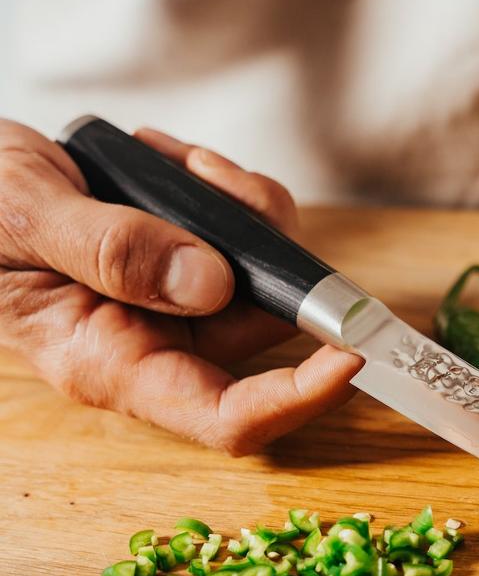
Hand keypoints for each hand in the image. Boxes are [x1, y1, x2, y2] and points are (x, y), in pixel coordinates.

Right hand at [0, 120, 362, 452]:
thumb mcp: (26, 217)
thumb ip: (112, 251)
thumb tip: (211, 283)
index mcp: (108, 362)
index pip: (224, 416)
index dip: (297, 398)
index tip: (350, 352)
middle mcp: (154, 344)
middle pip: (261, 328)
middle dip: (264, 249)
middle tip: (208, 177)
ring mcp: (173, 307)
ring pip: (262, 276)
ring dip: (239, 208)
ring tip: (173, 160)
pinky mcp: (183, 267)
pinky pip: (244, 238)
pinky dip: (224, 190)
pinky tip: (172, 160)